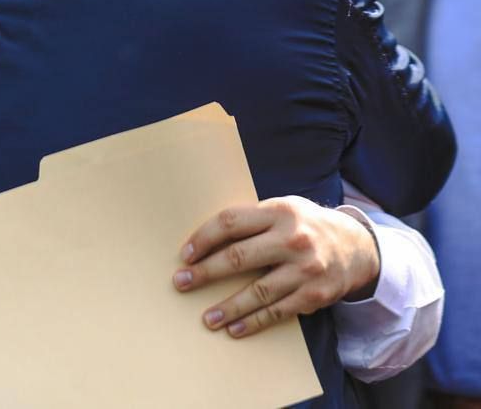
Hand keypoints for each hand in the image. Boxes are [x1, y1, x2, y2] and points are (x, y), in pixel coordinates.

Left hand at [172, 196, 380, 338]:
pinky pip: (278, 311)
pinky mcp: (315, 294)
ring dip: (228, 307)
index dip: (203, 238)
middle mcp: (293, 239)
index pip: (231, 223)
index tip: (185, 254)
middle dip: (205, 272)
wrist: (358, 246)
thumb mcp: (283, 209)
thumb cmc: (306, 226)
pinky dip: (254, 322)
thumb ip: (252, 219)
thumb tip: (205, 238)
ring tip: (207, 318)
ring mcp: (306, 268)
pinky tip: (235, 329)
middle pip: (239, 257)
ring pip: (258, 292)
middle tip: (181, 282)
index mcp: (279, 212)